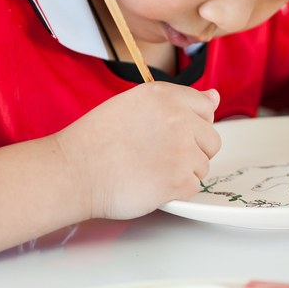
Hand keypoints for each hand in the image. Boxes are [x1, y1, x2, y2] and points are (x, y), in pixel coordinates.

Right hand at [54, 83, 221, 218]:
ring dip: (183, 171)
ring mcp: (182, 151)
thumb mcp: (135, 104)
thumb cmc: (96, 140)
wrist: (74, 172)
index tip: (172, 133)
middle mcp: (179, 119)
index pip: (206, 107)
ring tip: (150, 168)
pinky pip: (194, 187)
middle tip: (159, 155)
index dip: (191, 124)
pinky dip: (176, 191)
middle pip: (211, 140)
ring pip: (203, 165)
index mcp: (167, 96)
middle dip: (192, 150)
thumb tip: (215, 98)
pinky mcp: (180, 180)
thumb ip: (178, 101)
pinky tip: (151, 183)